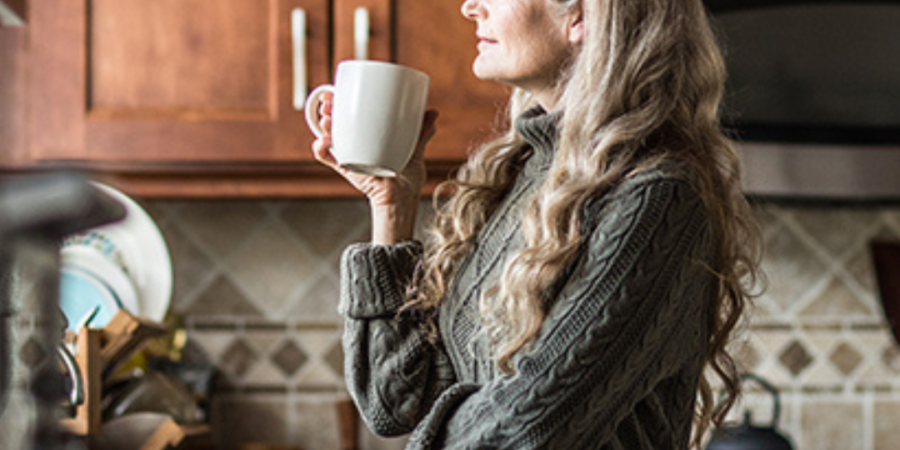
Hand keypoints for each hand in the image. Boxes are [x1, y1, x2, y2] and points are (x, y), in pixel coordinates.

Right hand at [311, 91, 438, 242]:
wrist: (403, 198)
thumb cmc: (407, 176)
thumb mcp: (415, 149)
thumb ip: (422, 131)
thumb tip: (433, 112)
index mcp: (369, 136)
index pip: (352, 114)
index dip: (341, 101)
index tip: (339, 90)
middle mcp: (356, 144)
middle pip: (336, 122)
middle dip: (328, 110)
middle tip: (329, 103)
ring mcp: (349, 156)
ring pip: (329, 137)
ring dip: (323, 126)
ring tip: (327, 119)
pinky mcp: (347, 169)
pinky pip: (328, 158)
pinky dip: (321, 150)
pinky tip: (323, 142)